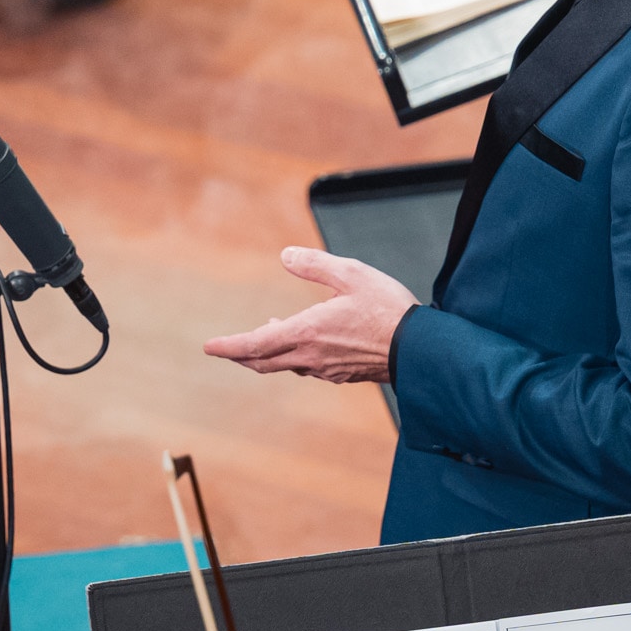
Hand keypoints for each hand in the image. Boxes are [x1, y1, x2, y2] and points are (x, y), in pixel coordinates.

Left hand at [201, 247, 416, 384]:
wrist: (422, 351)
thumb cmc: (388, 310)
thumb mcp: (351, 274)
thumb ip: (315, 265)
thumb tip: (285, 256)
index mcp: (306, 333)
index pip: (254, 345)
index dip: (228, 347)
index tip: (209, 347)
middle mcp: (311, 357)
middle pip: (263, 362)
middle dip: (241, 354)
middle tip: (225, 349)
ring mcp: (327, 369)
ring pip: (286, 365)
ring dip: (269, 353)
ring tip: (267, 333)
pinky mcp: (343, 374)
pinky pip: (308, 368)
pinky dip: (293, 356)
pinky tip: (304, 342)